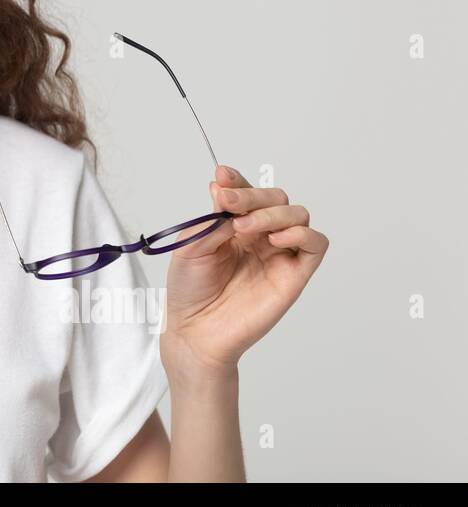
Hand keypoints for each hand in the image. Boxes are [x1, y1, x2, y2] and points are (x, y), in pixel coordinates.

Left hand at [159, 165, 329, 379]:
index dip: (238, 180)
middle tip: (228, 204)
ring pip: (297, 215)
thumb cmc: (190, 290)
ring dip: (272, 213)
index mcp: (234, 225)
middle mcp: (260, 236)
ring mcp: (279, 254)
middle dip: (252, 195)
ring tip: (243, 228)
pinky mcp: (294, 274)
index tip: (222, 176)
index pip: (247, 192)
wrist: (196, 330)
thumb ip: (213, 219)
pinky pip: (315, 244)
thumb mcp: (191, 245)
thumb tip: (223, 188)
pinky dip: (301, 233)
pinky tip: (274, 239)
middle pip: (276, 198)